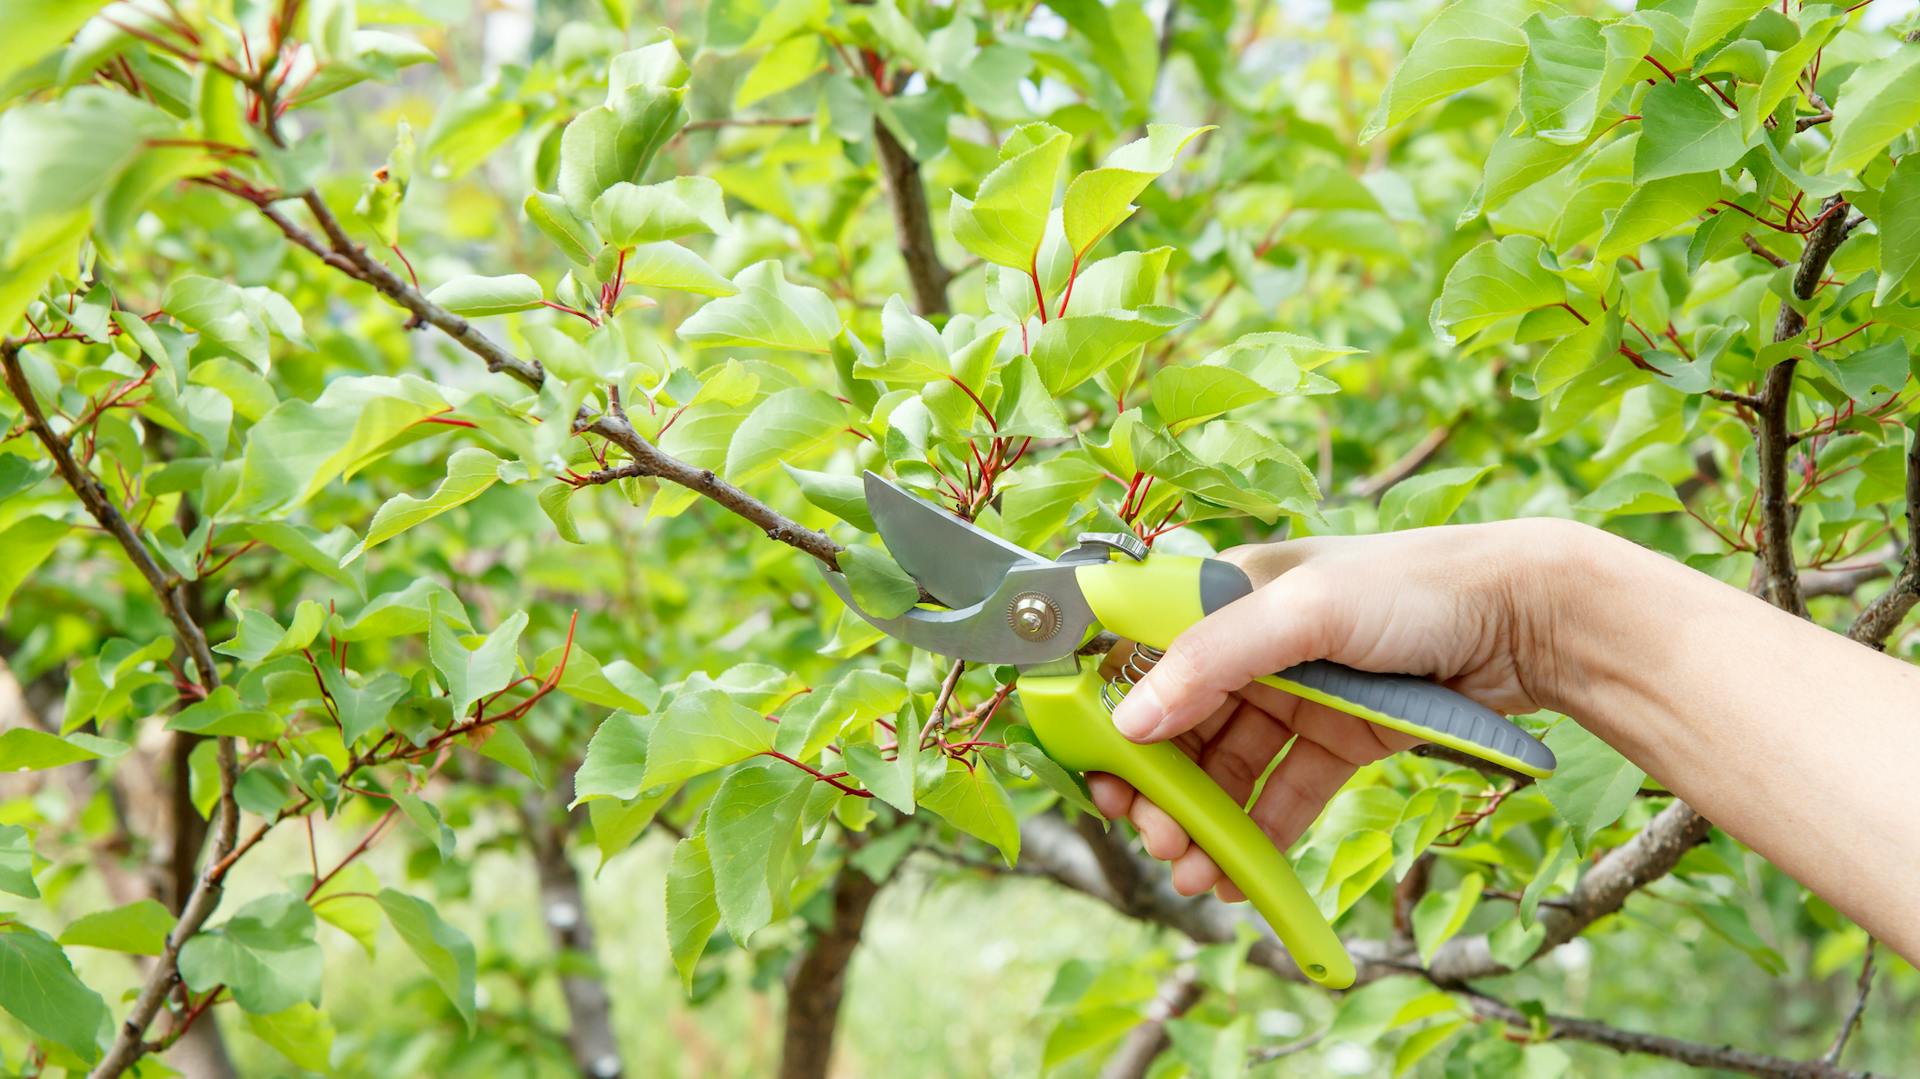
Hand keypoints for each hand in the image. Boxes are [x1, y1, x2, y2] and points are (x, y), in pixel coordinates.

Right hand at [1087, 519, 1573, 901]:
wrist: (1531, 617)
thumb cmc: (1418, 586)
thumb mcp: (1305, 609)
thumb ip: (1214, 659)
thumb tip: (1130, 719)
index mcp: (1229, 594)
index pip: (1145, 659)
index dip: (1115, 719)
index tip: (1102, 776)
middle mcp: (1255, 645)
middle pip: (1181, 726)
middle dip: (1161, 788)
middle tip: (1157, 839)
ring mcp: (1298, 695)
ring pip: (1227, 769)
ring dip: (1203, 822)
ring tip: (1195, 872)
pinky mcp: (1340, 737)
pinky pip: (1282, 793)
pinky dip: (1257, 836)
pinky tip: (1239, 877)